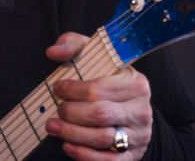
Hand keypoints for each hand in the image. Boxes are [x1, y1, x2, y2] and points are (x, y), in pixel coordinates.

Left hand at [44, 32, 152, 159]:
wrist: (130, 109)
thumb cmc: (106, 81)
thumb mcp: (94, 56)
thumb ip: (72, 45)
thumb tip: (53, 52)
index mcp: (135, 83)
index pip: (99, 89)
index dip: (72, 90)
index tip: (57, 89)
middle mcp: (141, 109)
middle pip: (100, 114)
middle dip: (70, 114)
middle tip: (56, 111)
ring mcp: (139, 135)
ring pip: (102, 138)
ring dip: (72, 134)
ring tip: (53, 127)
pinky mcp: (133, 155)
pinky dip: (84, 155)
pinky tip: (68, 146)